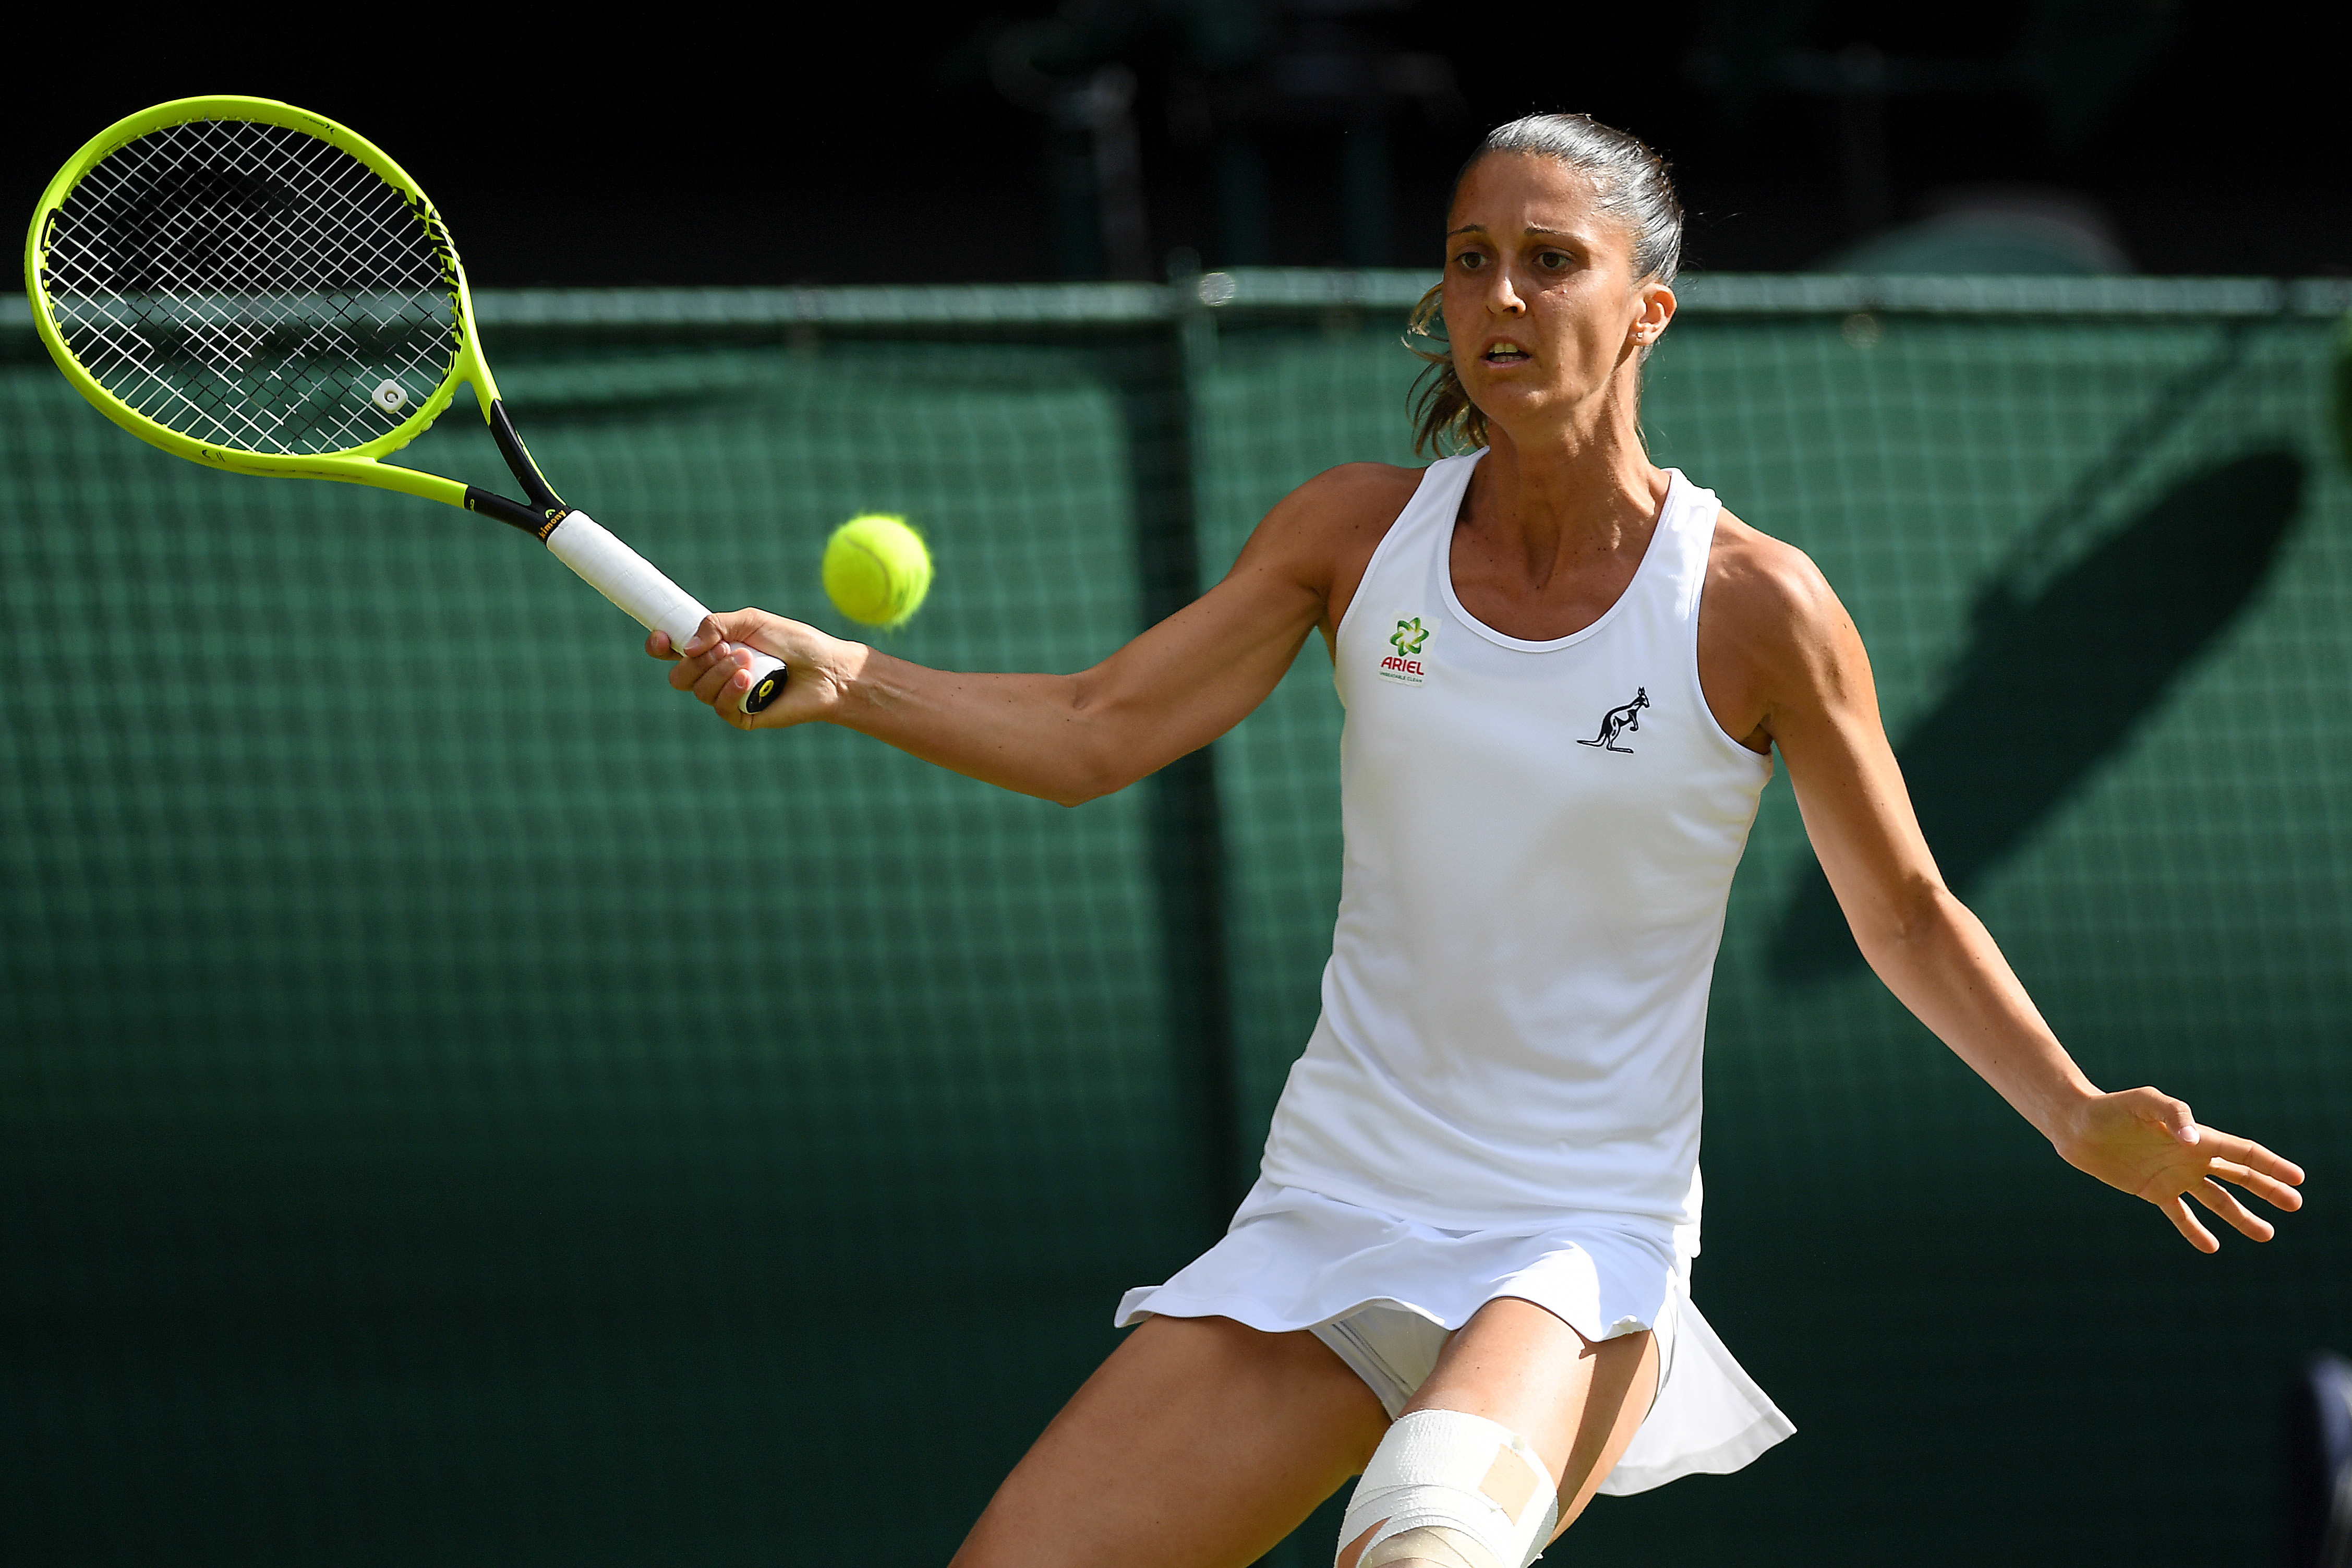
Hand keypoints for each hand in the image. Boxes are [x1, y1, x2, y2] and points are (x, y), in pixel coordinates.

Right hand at [644, 608, 862, 729]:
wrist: (826, 670)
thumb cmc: (794, 642)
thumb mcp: (753, 621)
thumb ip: (717, 625)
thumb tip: (686, 647)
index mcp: (714, 649)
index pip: (674, 651)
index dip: (660, 646)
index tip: (661, 639)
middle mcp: (716, 674)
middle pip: (679, 676)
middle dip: (698, 661)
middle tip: (726, 648)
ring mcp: (727, 697)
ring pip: (699, 691)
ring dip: (720, 672)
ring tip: (749, 661)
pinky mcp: (742, 717)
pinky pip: (719, 708)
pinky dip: (731, 690)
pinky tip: (749, 680)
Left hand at [2053, 1086, 2304, 1251]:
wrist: (2078, 1126)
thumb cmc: (2112, 1108)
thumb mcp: (2145, 1102)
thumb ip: (2173, 1114)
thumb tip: (2196, 1141)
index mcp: (2197, 1136)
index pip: (2243, 1152)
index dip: (2270, 1164)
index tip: (2297, 1179)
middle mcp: (2191, 1157)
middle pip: (2238, 1177)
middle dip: (2267, 1190)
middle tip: (2295, 1204)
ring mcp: (2174, 1176)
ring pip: (2216, 1200)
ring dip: (2241, 1217)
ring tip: (2266, 1234)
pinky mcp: (2153, 1191)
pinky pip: (2180, 1215)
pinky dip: (2195, 1231)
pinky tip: (2211, 1246)